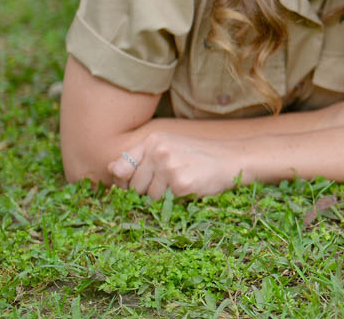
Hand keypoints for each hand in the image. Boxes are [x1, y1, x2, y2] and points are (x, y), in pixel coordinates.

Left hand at [106, 132, 247, 198]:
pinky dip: (175, 201)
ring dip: (162, 198)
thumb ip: (140, 158)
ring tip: (180, 185)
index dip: (124, 183)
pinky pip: (164, 203)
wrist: (232, 159)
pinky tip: (189, 189)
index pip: (121, 168)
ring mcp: (169, 166)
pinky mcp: (180, 183)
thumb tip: (111, 169)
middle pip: (133, 186)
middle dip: (146, 192)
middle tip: (167, 185)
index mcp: (152, 140)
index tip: (133, 188)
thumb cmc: (198, 156)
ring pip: (148, 197)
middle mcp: (158, 151)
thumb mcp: (168, 148)